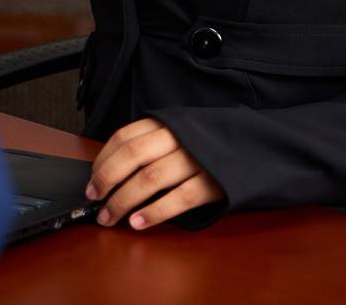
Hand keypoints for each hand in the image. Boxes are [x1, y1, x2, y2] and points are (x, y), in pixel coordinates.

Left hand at [86, 119, 224, 230]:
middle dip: (108, 180)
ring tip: (110, 217)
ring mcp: (196, 159)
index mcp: (167, 123)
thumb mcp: (178, 132)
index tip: (92, 182)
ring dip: (124, 201)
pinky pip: (179, 199)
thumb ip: (150, 144)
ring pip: (151, 179)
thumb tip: (110, 171)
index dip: (103, 161)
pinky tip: (139, 223)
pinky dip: (155, 212)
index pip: (124, 138)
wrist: (254, 145)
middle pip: (133, 156)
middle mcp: (179, 137)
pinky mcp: (213, 182)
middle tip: (95, 200)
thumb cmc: (207, 143)